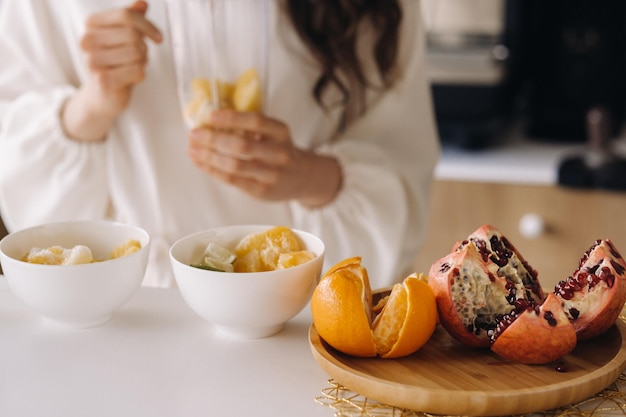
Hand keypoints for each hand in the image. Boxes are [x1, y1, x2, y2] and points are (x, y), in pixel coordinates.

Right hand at [62, 1, 161, 141]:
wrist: (102, 95)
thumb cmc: (116, 62)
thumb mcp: (123, 38)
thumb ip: (132, 20)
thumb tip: (142, 3)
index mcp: (91, 24)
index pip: (126, 15)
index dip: (148, 26)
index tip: (158, 38)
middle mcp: (87, 40)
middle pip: (133, 35)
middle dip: (143, 48)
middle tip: (138, 58)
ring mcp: (93, 61)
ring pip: (137, 53)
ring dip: (142, 62)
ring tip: (131, 67)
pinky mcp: (103, 80)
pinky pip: (138, 71)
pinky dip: (140, 75)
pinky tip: (130, 79)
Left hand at [187, 110, 341, 206]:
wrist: (303, 178)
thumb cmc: (280, 151)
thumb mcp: (274, 134)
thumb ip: (250, 127)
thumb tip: (209, 122)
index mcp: (281, 132)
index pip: (256, 121)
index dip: (231, 118)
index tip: (210, 116)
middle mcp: (279, 153)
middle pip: (241, 145)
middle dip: (213, 139)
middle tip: (194, 134)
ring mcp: (272, 174)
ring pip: (235, 165)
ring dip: (209, 156)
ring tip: (192, 150)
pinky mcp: (262, 191)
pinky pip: (233, 180)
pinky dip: (213, 170)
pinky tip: (201, 163)